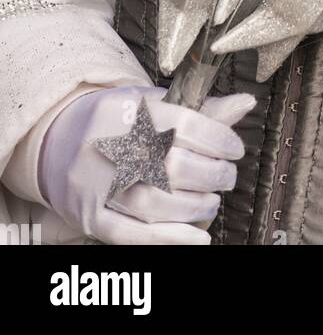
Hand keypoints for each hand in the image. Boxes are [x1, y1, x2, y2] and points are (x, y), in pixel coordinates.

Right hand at [38, 83, 255, 245]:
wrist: (58, 140)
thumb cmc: (115, 121)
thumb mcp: (152, 103)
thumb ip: (199, 109)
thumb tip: (245, 104)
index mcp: (127, 112)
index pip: (183, 126)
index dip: (219, 139)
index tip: (235, 148)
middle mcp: (111, 149)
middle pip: (174, 166)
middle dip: (213, 174)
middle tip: (227, 175)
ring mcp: (99, 187)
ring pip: (158, 204)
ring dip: (197, 206)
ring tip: (213, 199)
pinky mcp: (93, 217)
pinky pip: (134, 234)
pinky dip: (171, 238)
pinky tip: (198, 235)